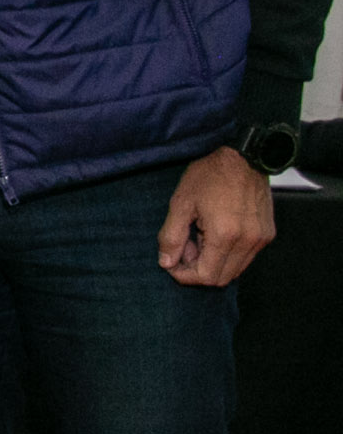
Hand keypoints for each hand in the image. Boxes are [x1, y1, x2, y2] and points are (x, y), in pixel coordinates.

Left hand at [158, 146, 274, 286]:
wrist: (244, 156)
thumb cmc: (210, 175)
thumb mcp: (181, 203)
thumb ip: (172, 237)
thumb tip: (166, 263)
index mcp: (225, 235)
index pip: (206, 276)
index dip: (185, 275)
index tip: (172, 262)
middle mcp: (248, 241)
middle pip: (221, 278)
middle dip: (198, 270)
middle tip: (184, 249)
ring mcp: (261, 239)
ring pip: (235, 270)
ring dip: (213, 263)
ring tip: (198, 237)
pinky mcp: (267, 233)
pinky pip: (246, 257)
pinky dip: (228, 254)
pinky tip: (214, 233)